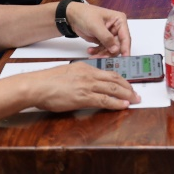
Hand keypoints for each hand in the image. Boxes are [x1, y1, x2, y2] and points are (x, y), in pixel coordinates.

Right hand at [25, 62, 139, 111]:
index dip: (120, 80)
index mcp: (85, 68)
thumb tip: (85, 85)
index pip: (108, 73)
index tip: (127, 85)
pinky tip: (124, 105)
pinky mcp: (84, 97)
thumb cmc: (47, 82)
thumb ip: (79, 77)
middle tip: (136, 93)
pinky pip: (105, 100)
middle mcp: (89, 75)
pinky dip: (116, 103)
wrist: (37, 86)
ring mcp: (87, 86)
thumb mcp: (67, 73)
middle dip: (128, 87)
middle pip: (115, 79)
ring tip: (135, 100)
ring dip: (126, 95)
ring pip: (113, 89)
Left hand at [65, 1, 131, 55]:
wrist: (72, 16)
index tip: (125, 58)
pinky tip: (90, 51)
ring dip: (102, 54)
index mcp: (119, 20)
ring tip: (92, 55)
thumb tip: (116, 50)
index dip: (126, 48)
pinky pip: (104, 50)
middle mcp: (117, 28)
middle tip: (100, 58)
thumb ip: (107, 38)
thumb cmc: (85, 15)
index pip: (125, 37)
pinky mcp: (103, 40)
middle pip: (118, 46)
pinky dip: (98, 52)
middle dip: (109, 53)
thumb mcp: (96, 26)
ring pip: (111, 50)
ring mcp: (110, 35)